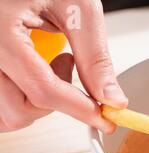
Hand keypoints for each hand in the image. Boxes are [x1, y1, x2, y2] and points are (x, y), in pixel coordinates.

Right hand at [0, 0, 127, 132]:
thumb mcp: (77, 7)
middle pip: (18, 109)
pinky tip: (34, 71)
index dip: (81, 109)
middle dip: (55, 103)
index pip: (43, 89)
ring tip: (50, 65)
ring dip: (36, 102)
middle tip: (69, 67)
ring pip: (6, 112)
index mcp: (0, 31)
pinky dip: (21, 99)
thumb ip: (94, 56)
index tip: (106, 118)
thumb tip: (112, 98)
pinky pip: (0, 103)